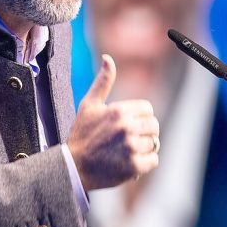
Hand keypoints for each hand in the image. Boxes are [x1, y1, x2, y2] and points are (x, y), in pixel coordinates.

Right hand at [68, 54, 160, 190]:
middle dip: (144, 132)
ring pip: (154, 143)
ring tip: (126, 152)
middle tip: (128, 140)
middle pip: (154, 126)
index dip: (139, 117)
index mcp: (119, 111)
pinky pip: (153, 160)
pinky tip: (130, 162)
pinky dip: (145, 163)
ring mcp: (131, 147)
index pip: (147, 110)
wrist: (73, 168)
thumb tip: (108, 58)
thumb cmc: (81, 135)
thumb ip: (103, 82)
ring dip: (143, 148)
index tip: (128, 126)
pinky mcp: (134, 166)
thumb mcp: (89, 105)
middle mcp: (126, 127)